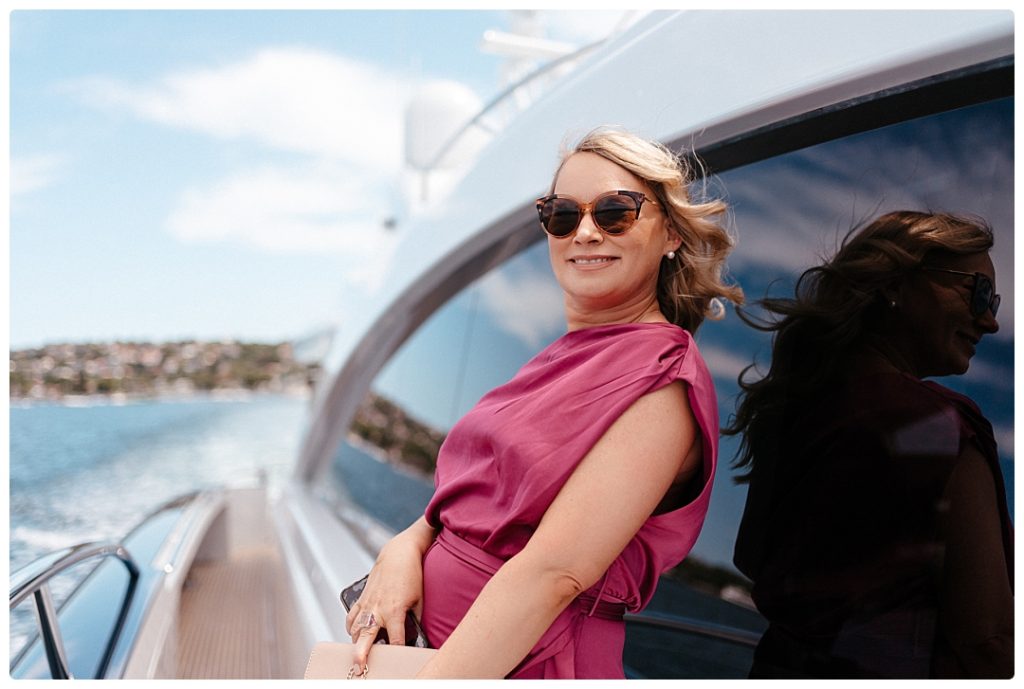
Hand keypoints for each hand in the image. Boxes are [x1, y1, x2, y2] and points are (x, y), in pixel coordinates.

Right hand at [345, 518, 433, 673]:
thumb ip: (415, 619)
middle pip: (366, 637)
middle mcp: (378, 609)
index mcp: (395, 610)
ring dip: (355, 643)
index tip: (397, 661)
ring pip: (355, 628)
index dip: (397, 652)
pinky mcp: (362, 597)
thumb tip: (415, 635)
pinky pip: (352, 616)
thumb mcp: (419, 600)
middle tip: (358, 668)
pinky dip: (351, 627)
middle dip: (361, 654)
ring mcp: (368, 603)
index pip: (395, 640)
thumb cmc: (412, 574)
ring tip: (357, 655)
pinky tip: (354, 634)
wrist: (399, 553)